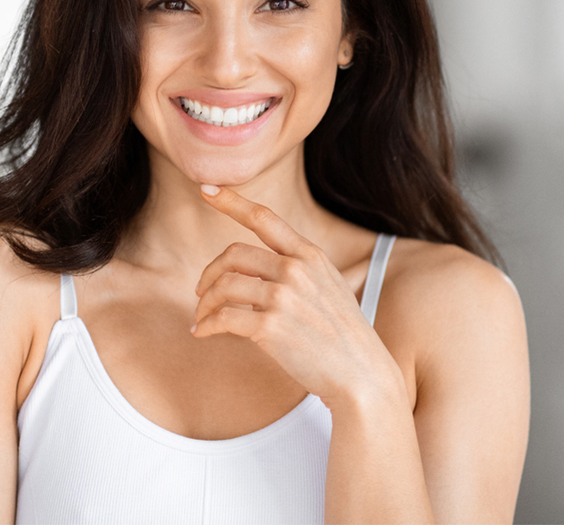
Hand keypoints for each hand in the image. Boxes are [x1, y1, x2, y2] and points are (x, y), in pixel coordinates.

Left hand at [192, 184, 403, 410]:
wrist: (362, 375)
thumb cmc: (342, 333)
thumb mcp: (329, 284)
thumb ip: (298, 267)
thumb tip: (258, 264)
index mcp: (309, 254)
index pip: (263, 217)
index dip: (231, 201)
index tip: (206, 189)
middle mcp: (296, 269)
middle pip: (233, 253)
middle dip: (210, 272)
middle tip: (201, 290)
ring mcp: (284, 297)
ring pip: (224, 286)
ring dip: (205, 302)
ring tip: (202, 316)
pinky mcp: (271, 327)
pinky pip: (224, 318)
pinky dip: (207, 325)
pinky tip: (202, 332)